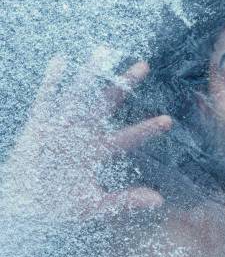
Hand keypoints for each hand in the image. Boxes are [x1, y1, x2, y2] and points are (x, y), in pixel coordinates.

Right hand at [1, 46, 171, 221]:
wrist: (25, 205)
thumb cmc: (60, 206)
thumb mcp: (96, 205)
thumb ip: (126, 200)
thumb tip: (158, 200)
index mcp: (99, 151)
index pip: (128, 137)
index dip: (147, 129)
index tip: (168, 120)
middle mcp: (84, 133)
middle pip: (109, 103)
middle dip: (125, 85)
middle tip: (144, 65)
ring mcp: (62, 126)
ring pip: (80, 94)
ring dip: (91, 74)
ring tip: (104, 51)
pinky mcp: (39, 124)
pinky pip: (46, 99)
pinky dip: (52, 82)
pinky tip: (61, 61)